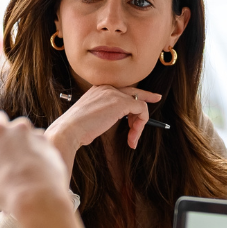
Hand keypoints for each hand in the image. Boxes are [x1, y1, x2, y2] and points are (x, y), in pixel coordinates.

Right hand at [0, 111, 72, 223]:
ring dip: (27, 148)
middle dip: (12, 139)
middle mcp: (17, 128)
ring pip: (29, 137)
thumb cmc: (8, 192)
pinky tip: (38, 173)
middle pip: (13, 128)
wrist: (39, 199)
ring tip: (25, 171)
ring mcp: (37, 135)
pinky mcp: (51, 145)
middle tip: (10, 162)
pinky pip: (42, 147)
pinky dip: (40, 156)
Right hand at [46, 85, 162, 174]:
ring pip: (139, 104)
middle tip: (157, 99)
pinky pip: (141, 110)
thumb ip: (104, 113)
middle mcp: (106, 87)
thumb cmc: (76, 129)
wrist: (69, 130)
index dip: (135, 95)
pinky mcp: (121, 102)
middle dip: (146, 97)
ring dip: (138, 125)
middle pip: (133, 92)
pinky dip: (140, 126)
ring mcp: (114, 93)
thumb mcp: (91, 117)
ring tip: (131, 139)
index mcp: (98, 89)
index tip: (146, 98)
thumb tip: (117, 118)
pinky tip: (132, 137)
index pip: (122, 90)